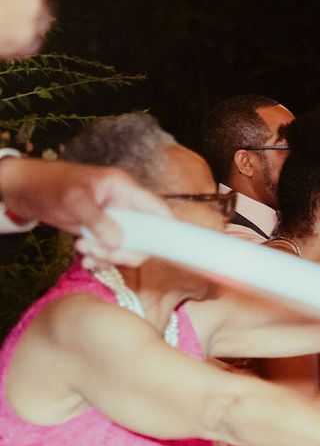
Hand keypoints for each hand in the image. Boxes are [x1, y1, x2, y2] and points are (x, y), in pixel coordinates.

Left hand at [0, 156, 169, 259]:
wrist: (25, 190)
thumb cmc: (50, 184)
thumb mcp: (74, 200)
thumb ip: (98, 220)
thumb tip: (118, 243)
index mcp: (125, 190)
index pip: (158, 210)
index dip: (167, 229)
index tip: (163, 249)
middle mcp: (124, 206)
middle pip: (145, 237)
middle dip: (124, 250)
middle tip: (100, 252)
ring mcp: (112, 221)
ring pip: (126, 248)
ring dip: (107, 256)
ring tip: (83, 252)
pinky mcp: (99, 232)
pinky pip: (110, 252)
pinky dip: (100, 260)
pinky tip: (85, 260)